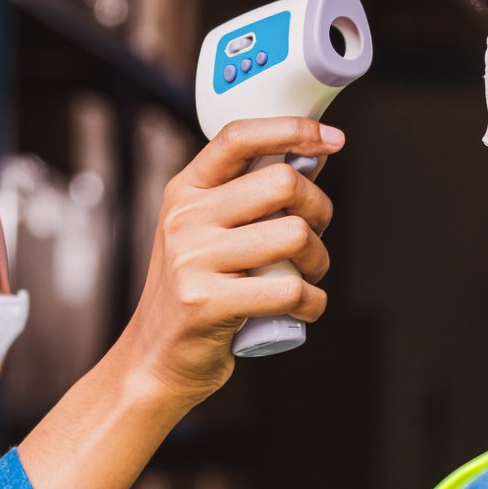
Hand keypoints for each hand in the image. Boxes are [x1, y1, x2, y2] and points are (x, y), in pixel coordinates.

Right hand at [110, 116, 340, 408]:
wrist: (155, 359)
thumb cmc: (197, 292)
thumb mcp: (210, 232)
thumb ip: (254, 194)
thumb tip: (314, 155)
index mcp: (186, 191)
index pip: (239, 136)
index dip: (293, 129)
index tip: (332, 139)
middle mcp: (184, 218)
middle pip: (283, 183)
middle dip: (320, 209)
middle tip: (314, 235)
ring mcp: (191, 259)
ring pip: (294, 235)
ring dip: (320, 260)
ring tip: (307, 276)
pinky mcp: (206, 302)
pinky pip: (289, 290)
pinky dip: (313, 301)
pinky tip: (304, 307)